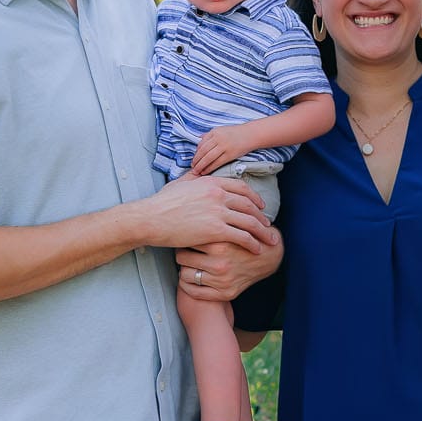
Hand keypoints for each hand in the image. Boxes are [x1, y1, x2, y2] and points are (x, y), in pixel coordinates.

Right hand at [142, 174, 270, 255]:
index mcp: (211, 182)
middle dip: (262, 216)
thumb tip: (198, 170)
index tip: (260, 206)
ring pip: (250, 221)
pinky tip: (257, 249)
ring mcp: (218, 212)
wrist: (150, 218)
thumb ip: (194, 177)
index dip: (254, 197)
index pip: (241, 188)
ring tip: (270, 240)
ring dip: (263, 231)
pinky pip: (242, 236)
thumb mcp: (180, 183)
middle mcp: (218, 194)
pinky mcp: (216, 230)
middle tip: (269, 225)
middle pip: (249, 204)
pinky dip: (252, 243)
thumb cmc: (161, 203)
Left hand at [177, 226, 282, 302]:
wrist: (270, 257)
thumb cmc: (247, 236)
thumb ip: (211, 219)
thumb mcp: (232, 224)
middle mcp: (220, 263)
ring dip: (184, 269)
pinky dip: (187, 285)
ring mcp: (222, 281)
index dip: (183, 238)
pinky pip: (193, 292)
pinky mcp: (225, 293)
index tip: (184, 236)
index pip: (186, 241)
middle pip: (182, 257)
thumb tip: (183, 215)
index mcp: (220, 244)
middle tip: (184, 250)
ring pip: (185, 274)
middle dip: (182, 252)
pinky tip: (190, 278)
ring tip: (189, 263)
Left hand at [189, 126, 247, 176]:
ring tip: (196, 172)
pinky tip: (205, 172)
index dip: (195, 153)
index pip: (201, 144)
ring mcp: (224, 146)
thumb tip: (199, 139)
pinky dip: (209, 168)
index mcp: (214, 132)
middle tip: (192, 168)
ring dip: (201, 166)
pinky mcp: (230, 154)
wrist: (251, 134)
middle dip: (196, 161)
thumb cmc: (236, 133)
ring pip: (208, 158)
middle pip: (203, 151)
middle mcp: (218, 138)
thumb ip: (210, 135)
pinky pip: (217, 163)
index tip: (193, 160)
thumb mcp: (221, 130)